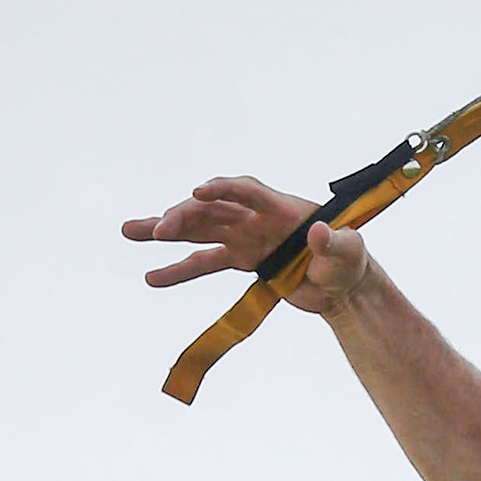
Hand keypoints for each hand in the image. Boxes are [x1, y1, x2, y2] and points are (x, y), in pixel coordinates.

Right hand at [119, 176, 376, 310]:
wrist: (345, 290)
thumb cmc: (350, 264)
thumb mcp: (349, 254)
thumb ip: (335, 243)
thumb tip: (319, 234)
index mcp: (281, 209)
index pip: (247, 192)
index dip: (223, 190)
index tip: (199, 192)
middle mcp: (257, 218)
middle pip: (213, 210)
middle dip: (184, 215)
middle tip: (160, 228)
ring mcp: (246, 237)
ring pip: (199, 229)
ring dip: (165, 230)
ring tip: (130, 231)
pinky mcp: (241, 259)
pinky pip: (204, 263)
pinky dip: (179, 270)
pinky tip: (152, 277)